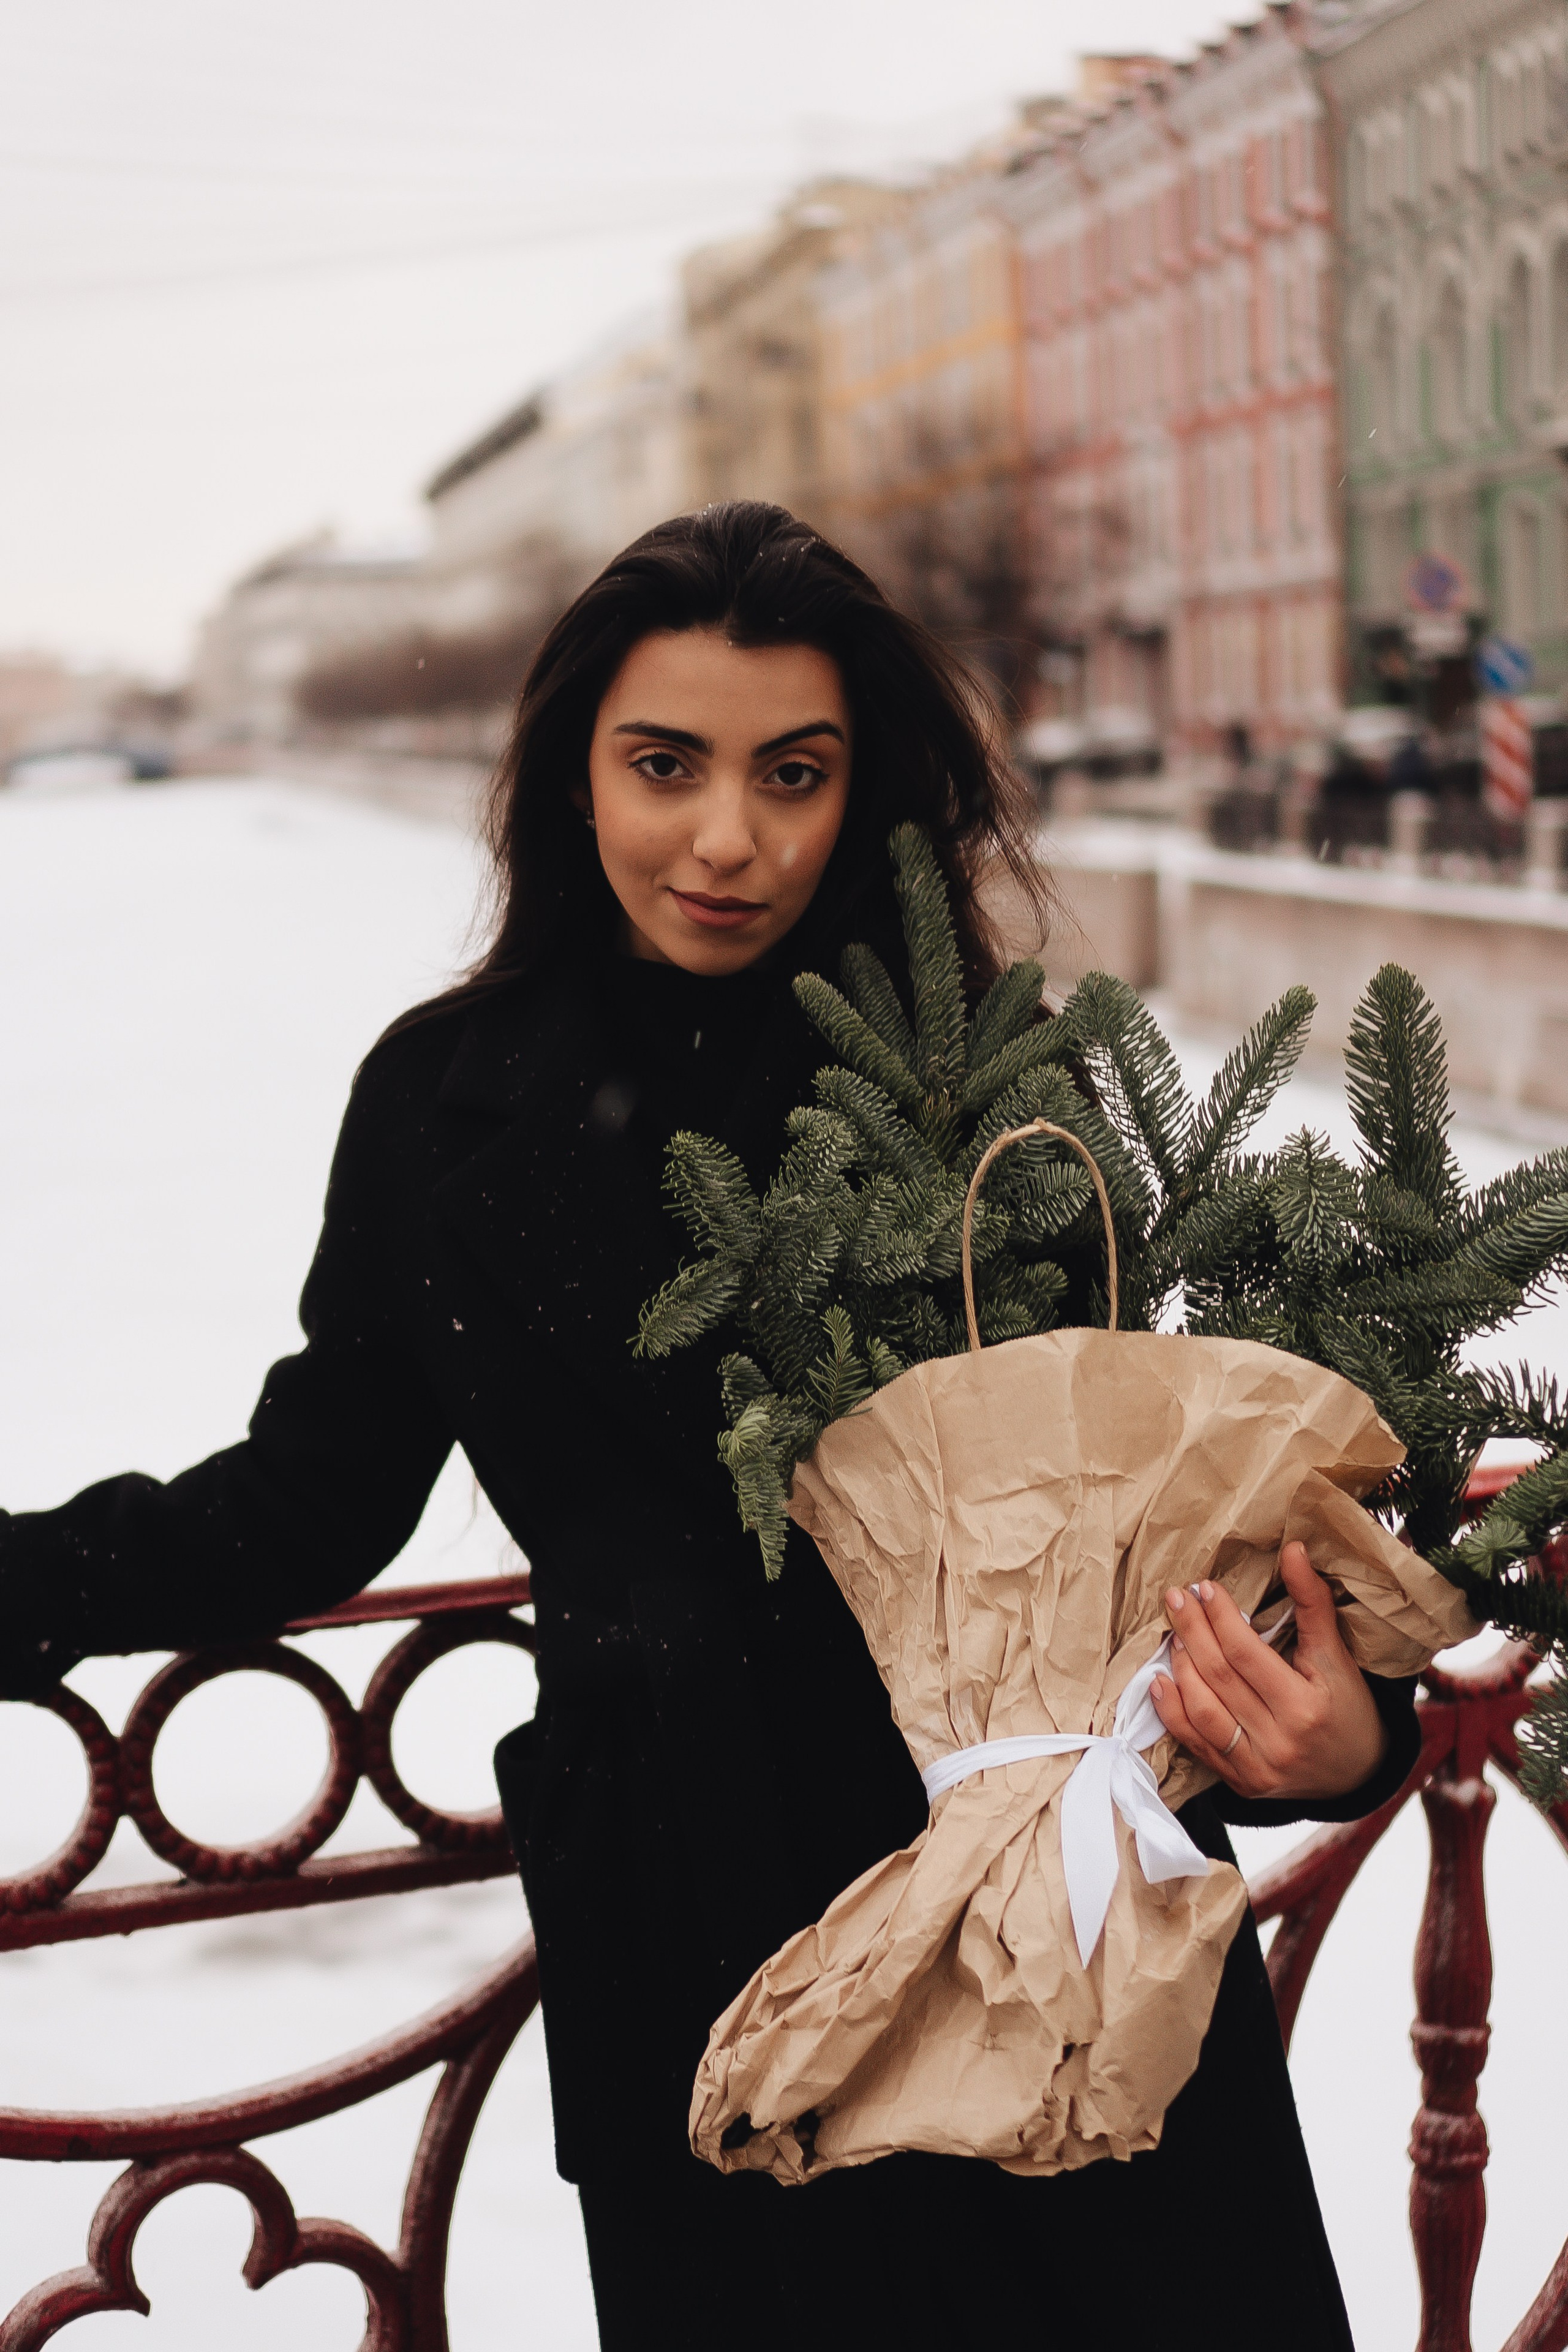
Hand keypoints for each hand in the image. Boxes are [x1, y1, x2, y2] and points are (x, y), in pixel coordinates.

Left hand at [1149, 1541, 1386, 1802]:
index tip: (1204, 1588)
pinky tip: (1160, 1682)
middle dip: (1192, 1632)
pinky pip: (1197, 1746)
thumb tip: (1293, 1548)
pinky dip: (1173, 1713)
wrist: (1358, 1772)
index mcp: (1306, 1707)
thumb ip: (1313, 1602)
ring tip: (1174, 1635)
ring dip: (1180, 1668)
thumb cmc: (1348, 1706)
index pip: (1246, 1653)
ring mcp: (1258, 1768)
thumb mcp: (1337, 1655)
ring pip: (1203, 1712)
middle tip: (1176, 1598)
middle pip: (1220, 1678)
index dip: (1220, 1617)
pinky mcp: (1242, 1784)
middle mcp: (1280, 1742)